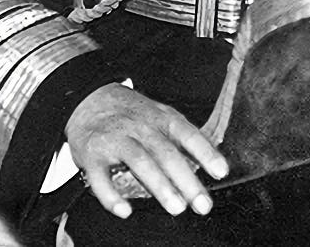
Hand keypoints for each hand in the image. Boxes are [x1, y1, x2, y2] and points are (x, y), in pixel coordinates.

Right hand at [65, 84, 228, 218]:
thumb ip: (180, 138)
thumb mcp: (160, 116)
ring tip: (176, 207)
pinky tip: (125, 211)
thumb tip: (208, 162)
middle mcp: (141, 128)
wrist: (88, 99)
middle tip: (202, 204)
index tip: (221, 172)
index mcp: (162, 119)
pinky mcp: (92, 155)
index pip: (188, 135)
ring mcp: (116, 140)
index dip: (206, 153)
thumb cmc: (132, 114)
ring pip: (141, 162)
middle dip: (187, 180)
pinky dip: (111, 196)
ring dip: (160, 187)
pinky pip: (100, 178)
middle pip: (167, 153)